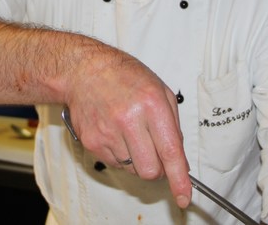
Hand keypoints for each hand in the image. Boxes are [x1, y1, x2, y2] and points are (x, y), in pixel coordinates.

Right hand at [63, 48, 192, 207]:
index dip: (179, 179)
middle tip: (155, 153)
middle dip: (157, 169)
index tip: (183, 197)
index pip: (170, 152)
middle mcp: (129, 119)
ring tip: (130, 133)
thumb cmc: (124, 77)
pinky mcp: (92, 142)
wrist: (85, 71)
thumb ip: (173, 127)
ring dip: (137, 159)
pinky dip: (120, 155)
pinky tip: (116, 133)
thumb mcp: (160, 91)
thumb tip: (179, 163)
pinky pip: (115, 164)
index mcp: (151, 104)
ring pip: (132, 170)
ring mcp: (107, 132)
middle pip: (150, 170)